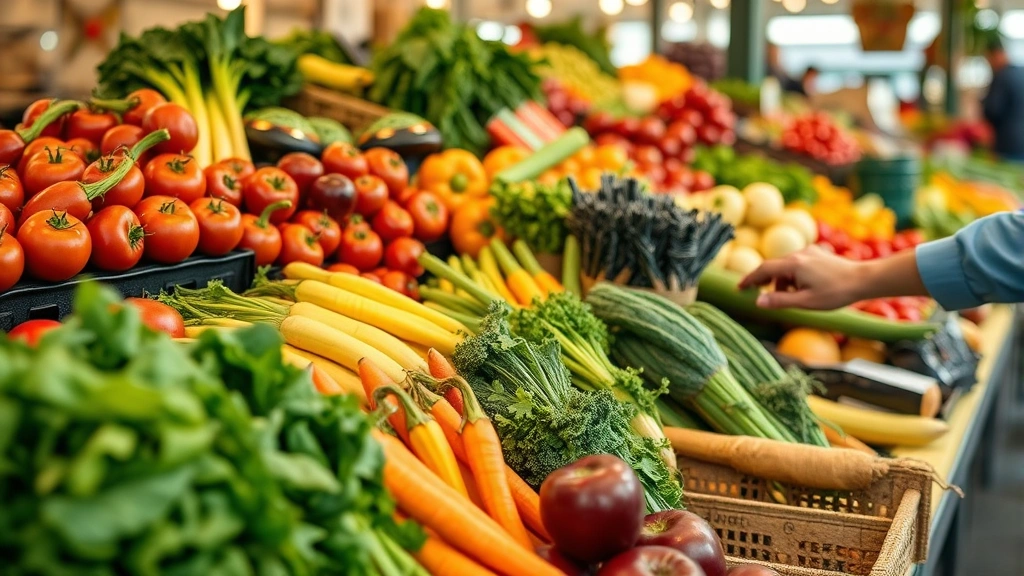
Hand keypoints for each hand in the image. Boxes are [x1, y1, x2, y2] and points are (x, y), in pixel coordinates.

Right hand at [738, 245, 865, 309]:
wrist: (864, 280)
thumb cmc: (836, 293)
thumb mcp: (806, 302)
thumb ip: (780, 301)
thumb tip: (758, 301)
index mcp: (794, 264)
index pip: (764, 269)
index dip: (750, 279)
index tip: (739, 287)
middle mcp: (799, 253)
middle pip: (775, 267)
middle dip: (769, 282)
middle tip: (766, 297)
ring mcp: (810, 251)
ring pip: (787, 265)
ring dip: (784, 280)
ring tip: (794, 297)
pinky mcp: (819, 253)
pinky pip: (799, 263)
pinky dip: (795, 274)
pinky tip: (805, 287)